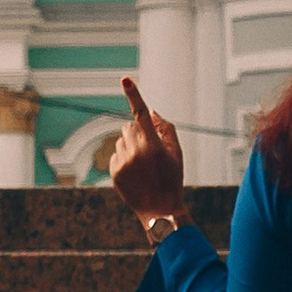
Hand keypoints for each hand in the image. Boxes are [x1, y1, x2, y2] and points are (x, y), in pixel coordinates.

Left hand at [108, 74, 186, 224]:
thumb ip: (166, 129)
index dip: (134, 95)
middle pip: (129, 127)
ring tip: (142, 166)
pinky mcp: (114, 173)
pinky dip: (123, 159)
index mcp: (153, 145)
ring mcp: (123, 163)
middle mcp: (135, 152)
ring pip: (121, 140)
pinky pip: (115, 155)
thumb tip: (151, 113)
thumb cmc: (172, 180)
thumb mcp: (177, 154)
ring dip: (130, 146)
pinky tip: (135, 173)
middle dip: (138, 132)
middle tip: (149, 150)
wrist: (160, 211)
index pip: (141, 114)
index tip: (125, 79)